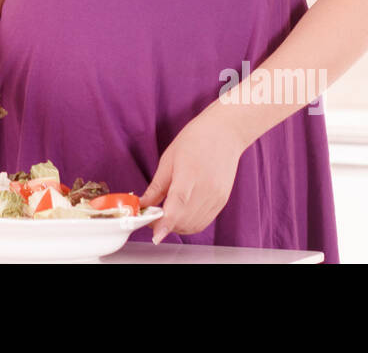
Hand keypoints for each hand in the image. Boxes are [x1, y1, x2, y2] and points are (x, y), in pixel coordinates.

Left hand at [138, 108, 248, 243]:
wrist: (225, 132)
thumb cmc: (196, 140)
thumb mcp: (169, 159)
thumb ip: (156, 186)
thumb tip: (142, 204)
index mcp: (189, 176)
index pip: (176, 207)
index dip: (165, 224)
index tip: (154, 235)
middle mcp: (206, 190)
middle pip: (184, 221)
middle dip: (165, 224)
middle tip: (152, 216)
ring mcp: (216, 197)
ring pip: (194, 225)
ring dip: (177, 226)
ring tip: (166, 214)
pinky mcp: (222, 201)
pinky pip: (204, 221)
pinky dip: (190, 223)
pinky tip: (181, 213)